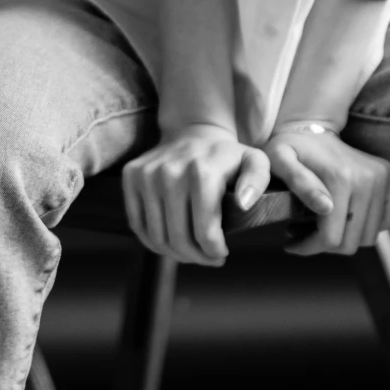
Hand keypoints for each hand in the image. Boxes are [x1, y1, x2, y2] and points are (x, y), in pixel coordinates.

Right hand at [121, 123, 330, 265]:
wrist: (193, 132)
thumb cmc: (227, 156)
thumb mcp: (254, 162)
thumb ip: (257, 181)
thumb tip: (243, 203)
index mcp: (202, 172)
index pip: (204, 231)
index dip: (213, 252)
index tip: (221, 255)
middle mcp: (170, 172)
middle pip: (179, 238)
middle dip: (196, 257)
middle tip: (206, 258)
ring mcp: (147, 174)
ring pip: (156, 236)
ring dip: (174, 253)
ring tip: (190, 251)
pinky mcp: (132, 176)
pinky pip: (137, 224)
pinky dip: (152, 241)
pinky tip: (169, 241)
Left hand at [264, 126, 389, 256]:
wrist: (312, 127)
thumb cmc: (289, 148)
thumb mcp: (278, 160)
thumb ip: (298, 182)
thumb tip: (326, 207)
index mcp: (340, 178)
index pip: (331, 239)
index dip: (309, 248)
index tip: (291, 242)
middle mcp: (367, 179)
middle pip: (350, 243)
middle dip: (324, 245)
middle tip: (303, 233)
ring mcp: (382, 178)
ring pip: (367, 237)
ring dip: (344, 238)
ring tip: (320, 226)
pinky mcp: (388, 178)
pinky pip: (386, 221)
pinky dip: (365, 227)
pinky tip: (344, 218)